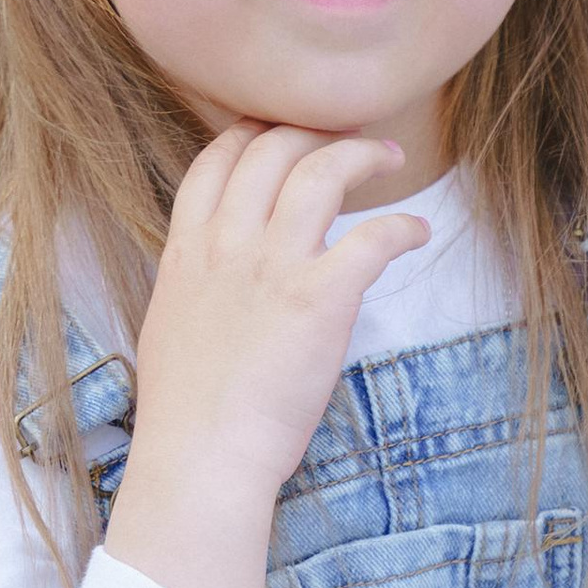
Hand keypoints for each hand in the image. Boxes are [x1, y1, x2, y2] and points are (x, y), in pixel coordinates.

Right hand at [104, 126, 429, 587]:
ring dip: (362, 153)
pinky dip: (404, 226)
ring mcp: (274, 265)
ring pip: (321, 170)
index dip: (255, 132)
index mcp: (187, 250)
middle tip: (347, 139)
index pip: (218, 159)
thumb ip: (193, 286)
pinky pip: (374, 235)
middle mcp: (228, 244)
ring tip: (390, 155)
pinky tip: (418, 233)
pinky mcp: (321, 297)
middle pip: (272, 148)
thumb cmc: (185, 413)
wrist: (200, 457)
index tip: (284, 132)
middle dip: (314, 130)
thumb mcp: (169, 327)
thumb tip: (208, 277)